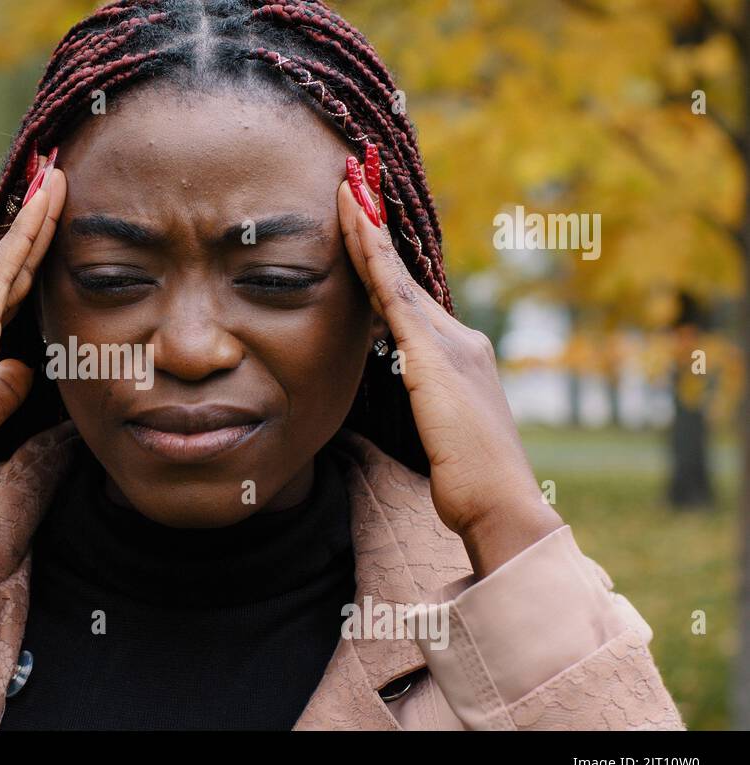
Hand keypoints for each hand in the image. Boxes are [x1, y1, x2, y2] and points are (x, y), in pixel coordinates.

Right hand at [0, 156, 65, 600]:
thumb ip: (1, 390)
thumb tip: (23, 366)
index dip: (25, 258)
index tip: (47, 221)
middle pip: (2, 269)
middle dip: (32, 223)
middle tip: (56, 176)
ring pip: (5, 264)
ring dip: (35, 218)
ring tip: (58, 175)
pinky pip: (3, 271)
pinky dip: (28, 233)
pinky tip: (48, 200)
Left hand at [337, 154, 562, 577]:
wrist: (501, 505)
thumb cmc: (469, 483)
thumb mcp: (438, 435)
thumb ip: (420, 405)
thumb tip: (397, 398)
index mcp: (457, 356)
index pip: (407, 296)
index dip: (382, 256)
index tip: (362, 218)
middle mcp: (457, 338)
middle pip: (401, 272)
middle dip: (375, 223)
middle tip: (353, 175)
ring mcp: (448, 343)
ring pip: (395, 273)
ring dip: (369, 225)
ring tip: (347, 183)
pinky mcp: (432, 355)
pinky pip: (393, 293)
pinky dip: (371, 254)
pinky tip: (355, 224)